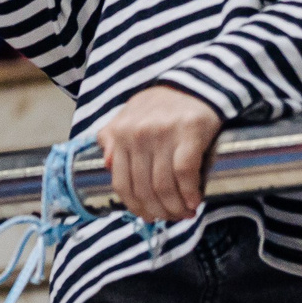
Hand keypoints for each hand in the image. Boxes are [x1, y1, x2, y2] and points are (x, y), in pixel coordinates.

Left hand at [93, 85, 223, 220]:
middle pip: (144, 188)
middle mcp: (137, 135)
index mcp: (120, 134)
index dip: (135, 206)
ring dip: (174, 207)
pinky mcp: (189, 134)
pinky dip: (189, 193)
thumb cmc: (160, 105)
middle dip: (158, 211)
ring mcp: (162, 135)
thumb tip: (106, 164)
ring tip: (184, 213)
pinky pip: (185, 174)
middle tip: (170, 218)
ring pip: (163, 186)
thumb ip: (112, 138)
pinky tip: (195, 201)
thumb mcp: (128, 116)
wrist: (195, 84)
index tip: (148, 216)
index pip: (121, 182)